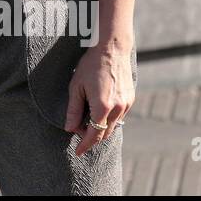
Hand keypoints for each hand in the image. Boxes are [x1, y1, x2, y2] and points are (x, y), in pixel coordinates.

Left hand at [64, 40, 133, 155]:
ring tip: (87, 119)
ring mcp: (126, 105)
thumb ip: (73, 110)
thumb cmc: (90, 66)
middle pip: (105, 134)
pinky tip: (100, 110)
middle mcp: (118, 109)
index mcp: (102, 107)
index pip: (94, 135)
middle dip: (91, 137)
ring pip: (113, 126)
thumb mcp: (76, 87)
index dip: (85, 145)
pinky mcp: (130, 99)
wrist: (112, 49)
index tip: (78, 151)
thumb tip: (70, 129)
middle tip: (78, 131)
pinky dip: (109, 119)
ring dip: (101, 128)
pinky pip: (120, 117)